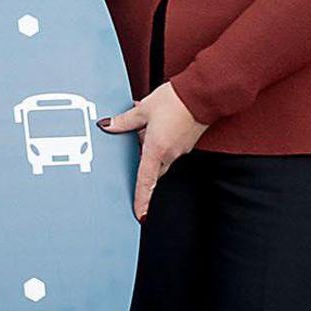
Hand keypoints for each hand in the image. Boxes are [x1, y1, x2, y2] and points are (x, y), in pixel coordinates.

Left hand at [99, 82, 203, 220]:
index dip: (142, 200)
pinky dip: (159, 140)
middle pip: (151, 170)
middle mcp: (170, 154)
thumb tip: (109, 126)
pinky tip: (154, 124)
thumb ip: (125, 121)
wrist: (201, 94)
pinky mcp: (186, 142)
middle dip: (142, 167)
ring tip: (142, 129)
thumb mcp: (144, 109)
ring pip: (160, 158)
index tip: (140, 215)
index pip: (145, 181)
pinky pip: (168, 148)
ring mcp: (180, 149)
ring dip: (150, 149)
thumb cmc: (175, 101)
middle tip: (132, 156)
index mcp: (157, 150)